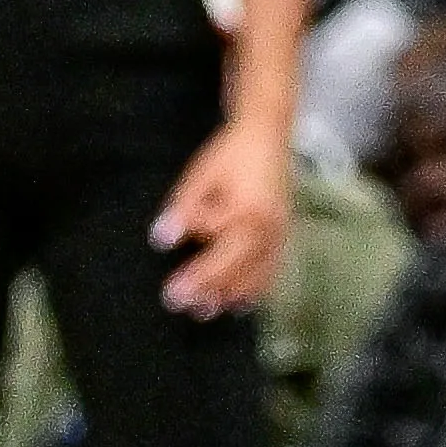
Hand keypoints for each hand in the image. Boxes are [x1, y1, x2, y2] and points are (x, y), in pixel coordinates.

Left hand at [150, 114, 293, 317]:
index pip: (216, 247)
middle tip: (178, 303)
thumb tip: (161, 239)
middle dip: (206, 289)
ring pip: (256, 276)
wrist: (269, 135)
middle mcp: (268, 228)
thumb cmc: (231, 153)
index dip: (193, 268)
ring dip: (229, 295)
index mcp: (247, 210)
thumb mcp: (201, 174)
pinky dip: (255, 290)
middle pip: (235, 269)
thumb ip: (184, 208)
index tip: (170, 289)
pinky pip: (271, 273)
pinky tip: (238, 303)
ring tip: (203, 311)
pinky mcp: (284, 237)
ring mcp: (280, 235)